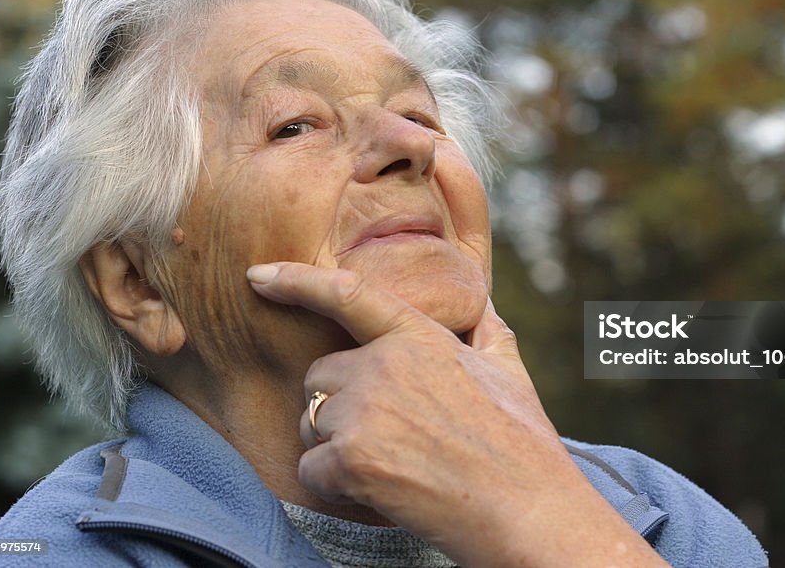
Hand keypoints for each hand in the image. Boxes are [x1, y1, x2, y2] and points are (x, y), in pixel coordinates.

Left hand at [248, 263, 669, 567]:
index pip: (346, 294)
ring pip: (311, 423)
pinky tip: (379, 489)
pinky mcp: (352, 458)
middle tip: (386, 436)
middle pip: (320, 376)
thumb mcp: (509, 370)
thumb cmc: (521, 442)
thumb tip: (483, 301)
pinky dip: (335, 485)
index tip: (259, 276)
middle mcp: (385, 364)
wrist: (526, 508)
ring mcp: (366, 409)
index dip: (296, 281)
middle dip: (338, 405)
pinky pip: (310, 468)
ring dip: (335, 446)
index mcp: (420, 336)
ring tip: (392, 464)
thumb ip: (485, 330)